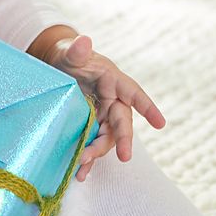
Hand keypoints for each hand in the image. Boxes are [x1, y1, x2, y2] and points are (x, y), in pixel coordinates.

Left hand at [44, 35, 165, 179]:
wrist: (56, 69)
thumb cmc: (68, 57)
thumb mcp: (69, 53)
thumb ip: (76, 50)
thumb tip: (84, 40)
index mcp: (113, 80)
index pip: (133, 93)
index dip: (147, 107)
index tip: (160, 123)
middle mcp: (112, 101)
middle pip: (121, 122)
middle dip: (122, 139)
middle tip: (124, 155)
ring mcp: (101, 116)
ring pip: (106, 138)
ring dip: (98, 152)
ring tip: (84, 163)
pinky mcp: (89, 128)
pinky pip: (92, 145)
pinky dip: (87, 160)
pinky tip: (80, 174)